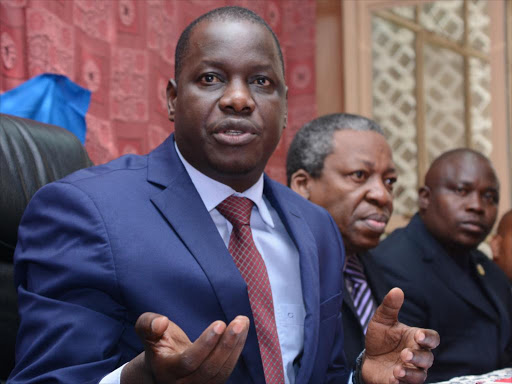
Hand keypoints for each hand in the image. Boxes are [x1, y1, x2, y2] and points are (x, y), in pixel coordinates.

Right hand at [121, 312, 249, 383]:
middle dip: (227, 344)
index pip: (189, 361)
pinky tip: (241, 331)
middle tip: (239, 322)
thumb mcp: (146, 331)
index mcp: (166, 371)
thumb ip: (147, 324)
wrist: (162, 367)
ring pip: (222, 371)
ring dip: (236, 345)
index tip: (220, 323)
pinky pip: (227, 370)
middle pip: (209, 368)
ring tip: (242, 322)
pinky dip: (236, 350)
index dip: (205, 344)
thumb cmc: (157, 343)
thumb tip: (161, 322)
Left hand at [362, 288, 439, 383]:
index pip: (432, 339)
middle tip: (405, 353)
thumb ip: (390, 306)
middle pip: (427, 358)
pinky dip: (401, 382)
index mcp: (416, 339)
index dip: (428, 338)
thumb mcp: (382, 320)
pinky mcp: (400, 383)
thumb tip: (397, 290)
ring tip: (398, 369)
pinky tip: (393, 377)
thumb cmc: (381, 338)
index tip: (418, 335)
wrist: (368, 358)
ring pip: (419, 375)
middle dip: (417, 357)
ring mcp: (411, 371)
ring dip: (410, 372)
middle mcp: (418, 356)